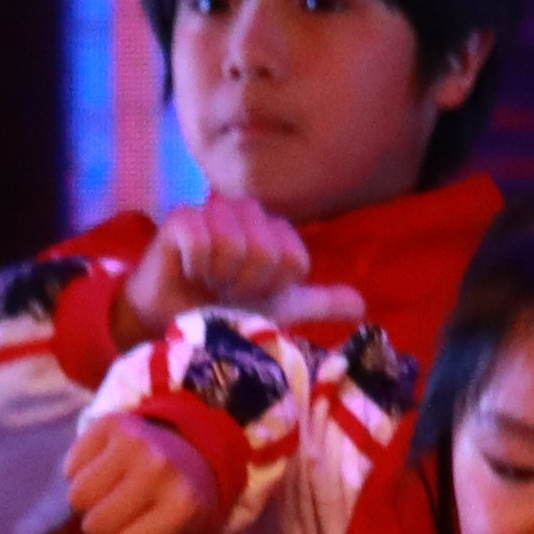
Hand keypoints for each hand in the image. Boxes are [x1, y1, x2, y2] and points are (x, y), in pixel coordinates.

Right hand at [66, 412, 223, 533]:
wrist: (195, 448)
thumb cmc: (187, 507)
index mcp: (183, 504)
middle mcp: (158, 468)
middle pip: (94, 525)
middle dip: (105, 528)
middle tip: (126, 513)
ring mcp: (133, 441)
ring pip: (77, 496)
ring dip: (89, 502)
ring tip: (113, 493)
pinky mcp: (110, 422)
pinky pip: (71, 466)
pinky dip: (81, 472)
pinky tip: (106, 470)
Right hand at [118, 195, 365, 343]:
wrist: (171, 323)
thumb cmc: (225, 313)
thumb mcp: (279, 310)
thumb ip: (319, 303)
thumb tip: (362, 306)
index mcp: (274, 228)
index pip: (293, 258)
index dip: (273, 286)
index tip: (254, 294)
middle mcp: (247, 212)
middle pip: (266, 249)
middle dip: (246, 283)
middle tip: (226, 290)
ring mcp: (213, 211)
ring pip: (234, 243)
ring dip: (221, 276)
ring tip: (207, 281)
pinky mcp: (181, 217)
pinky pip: (202, 240)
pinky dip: (196, 266)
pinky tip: (188, 271)